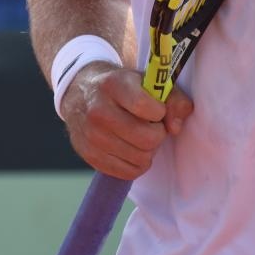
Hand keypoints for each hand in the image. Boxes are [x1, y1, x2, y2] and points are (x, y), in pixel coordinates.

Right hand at [60, 61, 192, 180]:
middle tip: (150, 125)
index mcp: (113, 85)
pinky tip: (130, 148)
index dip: (159, 112)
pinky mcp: (90, 156)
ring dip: (148, 150)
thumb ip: (173, 99)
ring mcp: (92, 136)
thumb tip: (175, 127)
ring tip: (138, 135)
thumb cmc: (120, 88)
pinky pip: (129, 172)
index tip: (155, 109)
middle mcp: (98, 111)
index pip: (145, 107)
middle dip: (157, 134)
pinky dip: (136, 163)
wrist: (79, 94)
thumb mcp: (146, 81)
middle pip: (147, 138)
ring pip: (141, 158)